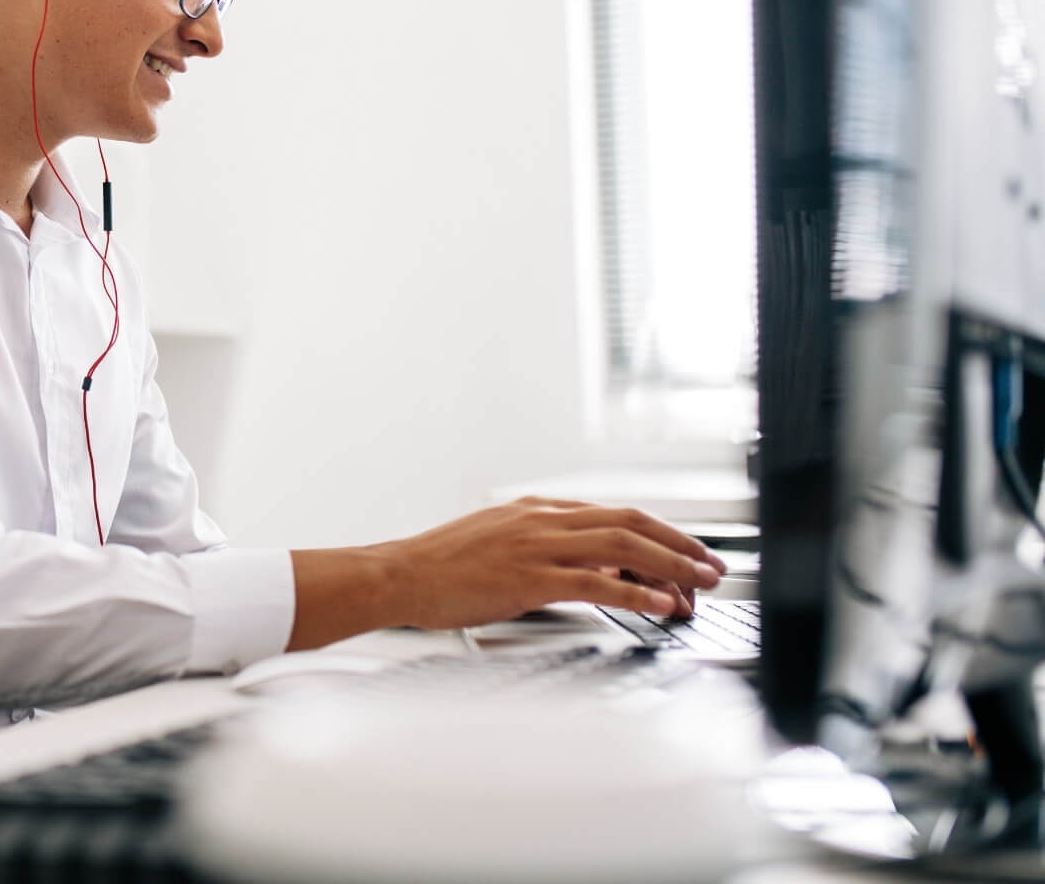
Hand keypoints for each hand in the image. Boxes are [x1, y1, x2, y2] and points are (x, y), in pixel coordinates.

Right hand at [383, 497, 724, 629]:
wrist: (401, 574)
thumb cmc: (443, 567)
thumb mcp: (500, 543)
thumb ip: (546, 550)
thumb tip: (595, 572)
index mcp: (538, 510)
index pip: (615, 514)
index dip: (660, 534)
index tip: (686, 554)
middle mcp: (543, 519)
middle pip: (630, 522)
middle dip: (679, 543)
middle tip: (712, 565)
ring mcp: (537, 546)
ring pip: (622, 546)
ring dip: (670, 564)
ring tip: (700, 583)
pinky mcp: (529, 578)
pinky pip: (595, 583)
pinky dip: (635, 593)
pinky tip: (659, 604)